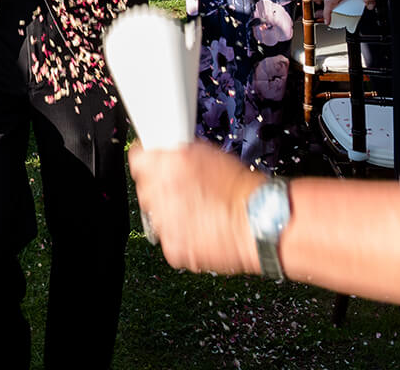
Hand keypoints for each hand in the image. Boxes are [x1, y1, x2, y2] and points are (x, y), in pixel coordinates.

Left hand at [128, 141, 263, 275]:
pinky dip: (181, 235)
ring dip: (170, 213)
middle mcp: (160, 194)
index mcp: (166, 166)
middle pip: (145, 188)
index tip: (155, 164)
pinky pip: (168, 239)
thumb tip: (164, 151)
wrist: (262, 222)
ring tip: (199, 212)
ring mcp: (164, 224)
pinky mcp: (173, 248)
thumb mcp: (206, 153)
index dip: (149, 160)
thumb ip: (177, 152)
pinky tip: (201, 228)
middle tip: (184, 190)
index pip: (138, 157)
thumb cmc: (242, 188)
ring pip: (155, 215)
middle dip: (160, 188)